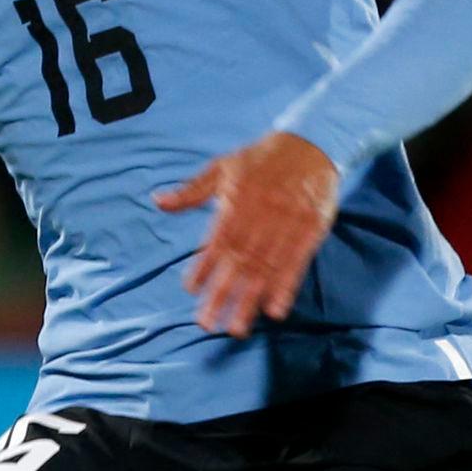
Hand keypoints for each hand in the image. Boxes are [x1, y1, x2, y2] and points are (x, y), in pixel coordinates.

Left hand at [158, 132, 339, 336]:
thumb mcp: (222, 167)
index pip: (217, 241)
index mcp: (238, 201)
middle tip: (207, 324)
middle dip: (222, 295)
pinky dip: (286, 288)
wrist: (313, 142)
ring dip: (250, 300)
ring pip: (266, 269)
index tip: (190, 290)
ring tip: (236, 328)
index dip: (204, 266)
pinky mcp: (311, 230)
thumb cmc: (261, 158)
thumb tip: (158, 201)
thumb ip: (191, 190)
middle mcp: (262, 216)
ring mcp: (288, 225)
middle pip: (239, 262)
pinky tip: (274, 310)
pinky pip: (297, 263)